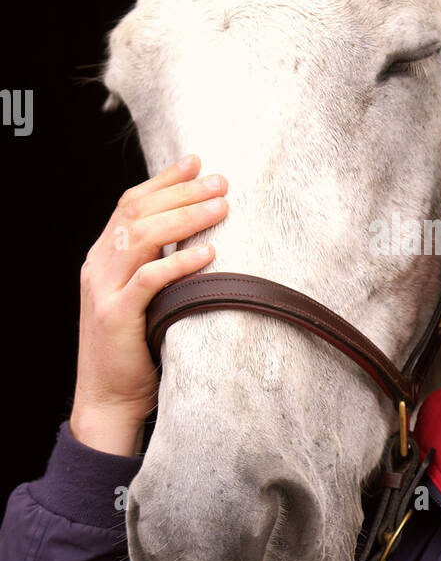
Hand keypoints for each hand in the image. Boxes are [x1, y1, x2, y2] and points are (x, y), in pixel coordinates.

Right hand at [69, 154, 228, 454]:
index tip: (196, 161)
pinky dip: (179, 263)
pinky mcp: (115, 317)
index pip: (130, 203)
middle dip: (181, 192)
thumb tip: (199, 233)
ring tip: (221, 207)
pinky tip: (209, 252)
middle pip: (138, 212)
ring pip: (142, 238)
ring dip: (185, 218)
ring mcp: (104, 290)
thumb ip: (157, 264)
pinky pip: (148, 280)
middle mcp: (99, 266)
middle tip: (221, 181)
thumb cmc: (137, 348)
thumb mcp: (143, 297)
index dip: (163, 179)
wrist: (109, 399)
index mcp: (103, 256)